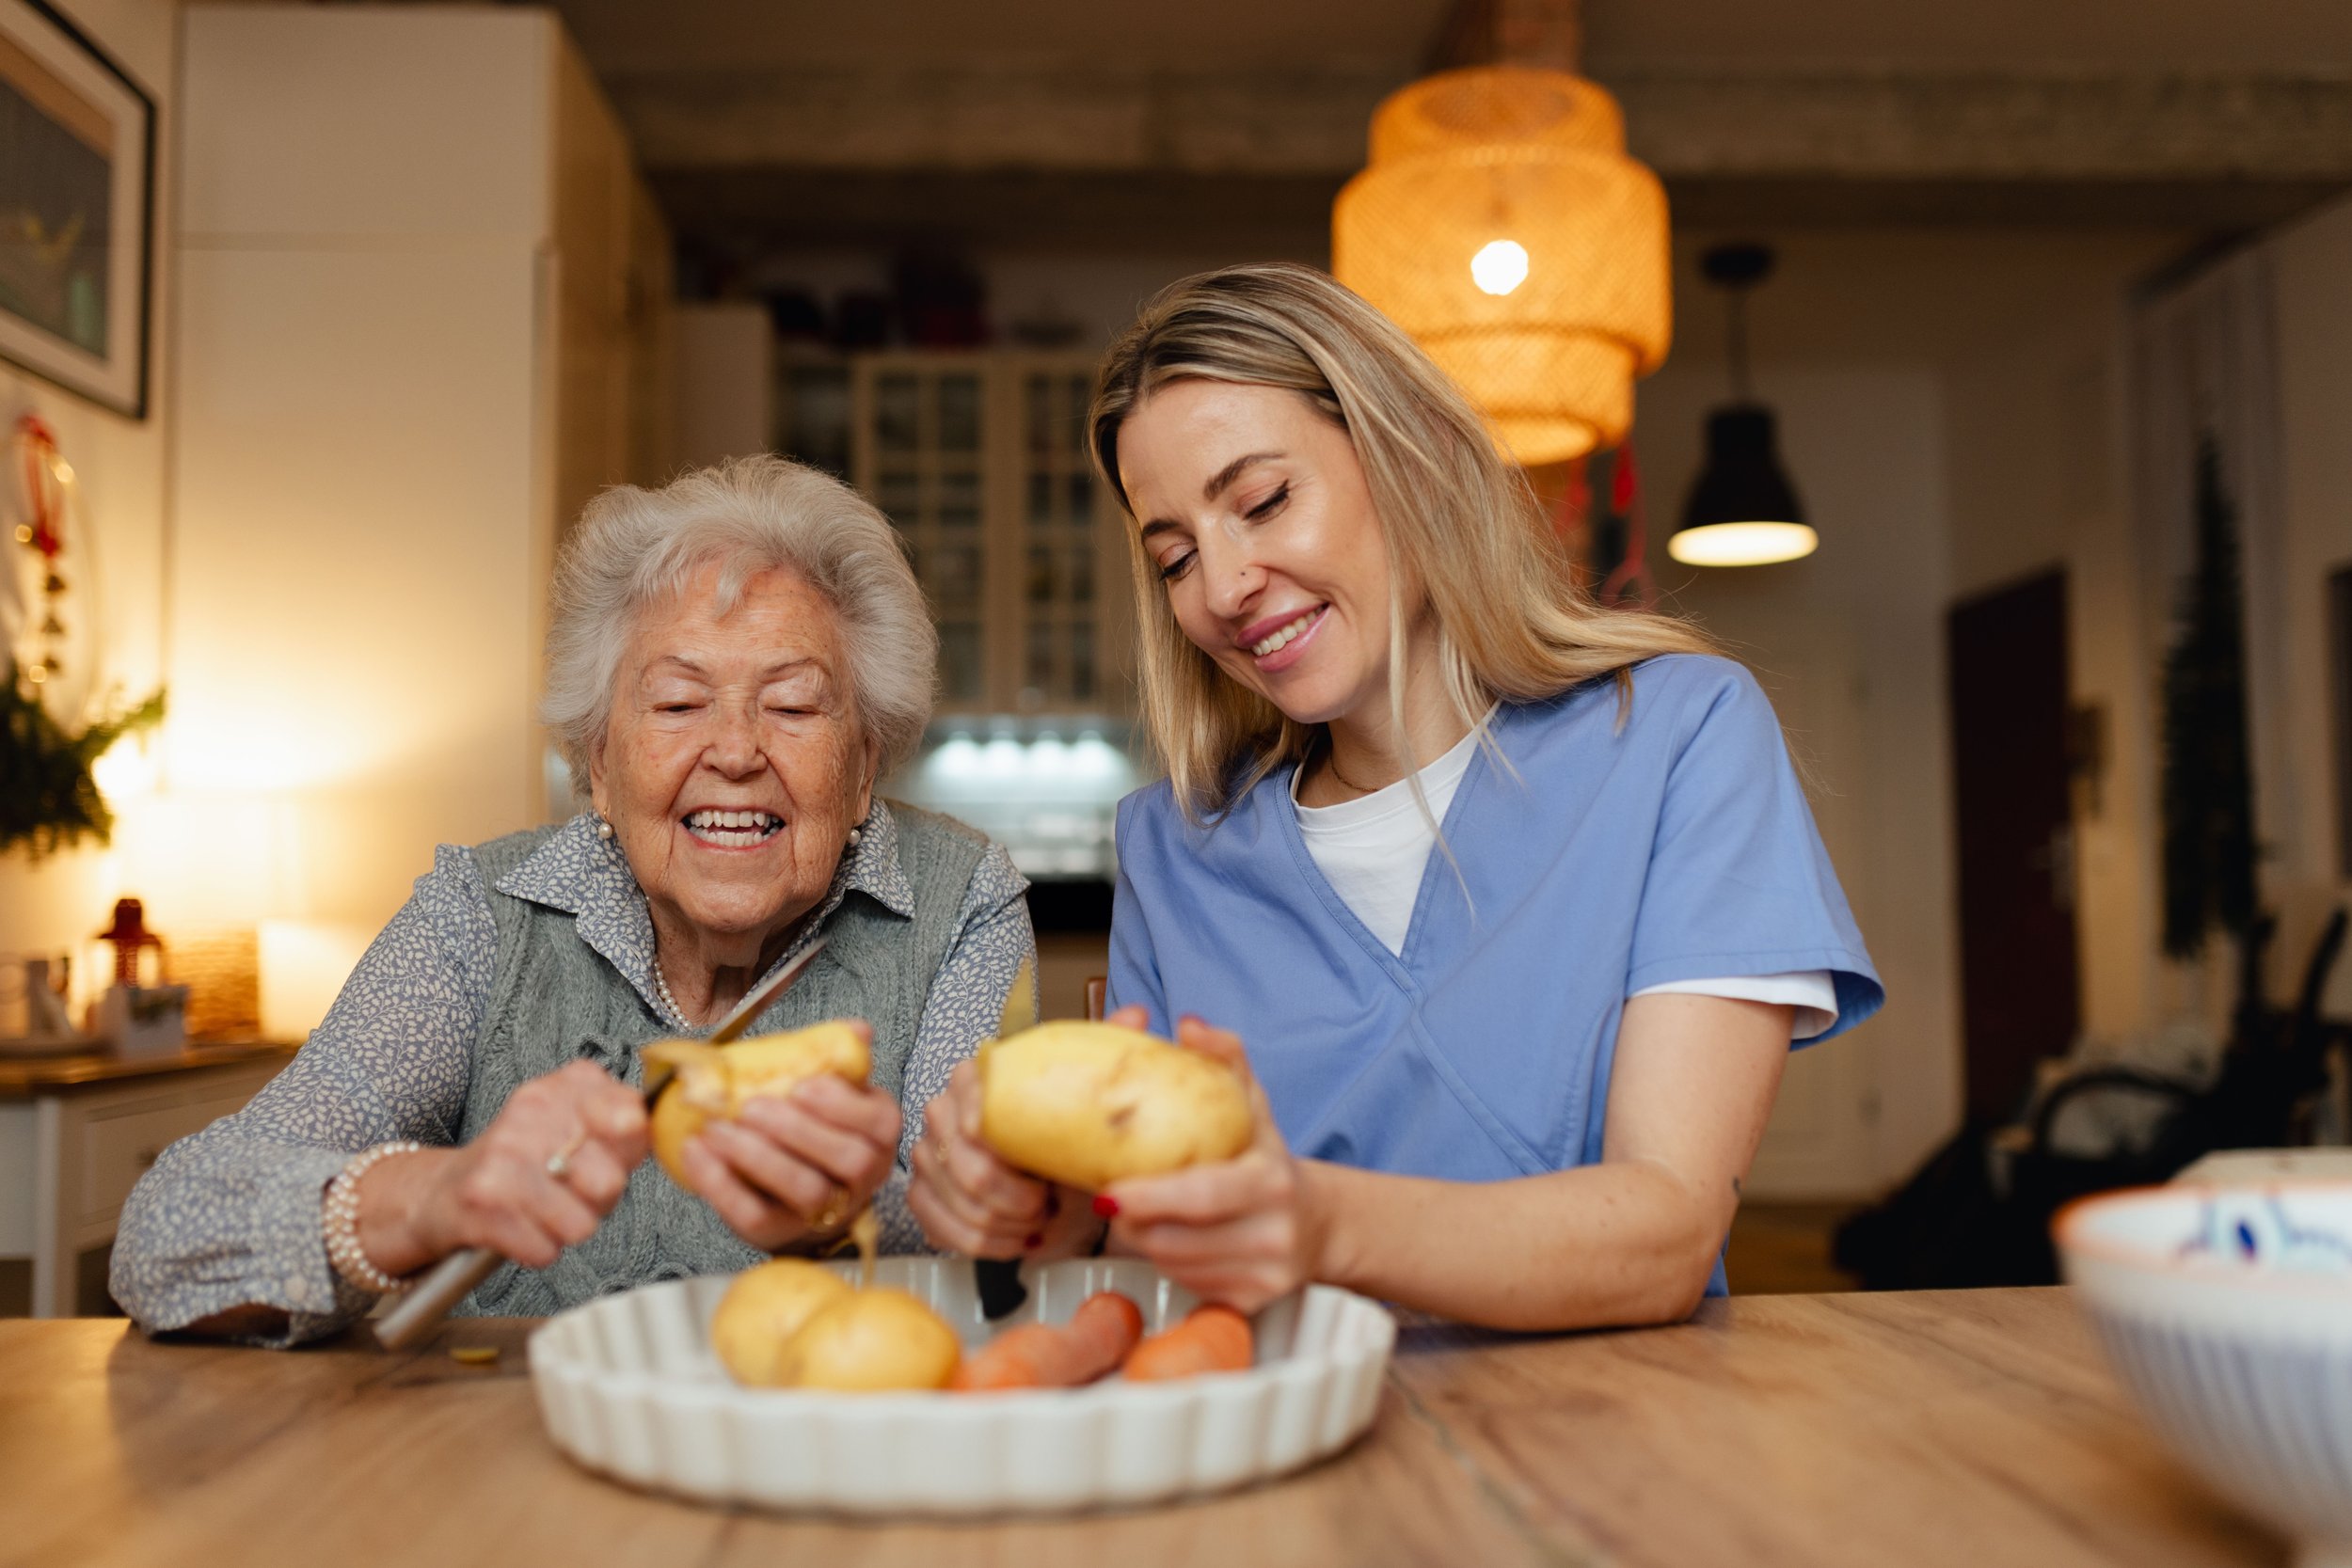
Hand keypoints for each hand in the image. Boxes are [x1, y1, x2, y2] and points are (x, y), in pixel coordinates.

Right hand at [358, 1060, 648, 1275]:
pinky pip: (545, 1249)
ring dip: (567, 1228)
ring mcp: (502, 1157)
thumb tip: (652, 1127)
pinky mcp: (481, 1204)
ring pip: (580, 1224)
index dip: (630, 1150)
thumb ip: (626, 1127)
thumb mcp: (576, 1127)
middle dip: (599, 1201)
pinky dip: (538, 1249)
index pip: (630, 1116)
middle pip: (610, 1182)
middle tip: (570, 1190)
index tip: (614, 1151)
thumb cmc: (526, 1161)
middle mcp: (529, 1114)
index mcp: (561, 1088)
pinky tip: (520, 1227)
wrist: (444, 1191)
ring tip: (544, 1208)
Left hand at [676, 1049, 902, 1252]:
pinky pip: (755, 1215)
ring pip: (806, 1191)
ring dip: (759, 1158)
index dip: (841, 1105)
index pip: (878, 1123)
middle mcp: (864, 1176)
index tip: (802, 1085)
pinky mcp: (780, 1232)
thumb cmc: (810, 1121)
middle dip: (797, 1130)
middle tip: (751, 1106)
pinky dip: (722, 1185)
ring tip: (718, 1129)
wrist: (790, 1186)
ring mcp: (825, 1211)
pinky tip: (697, 1153)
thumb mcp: (827, 1084)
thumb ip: (836, 1054)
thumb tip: (858, 1029)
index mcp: (879, 1133)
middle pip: (847, 1159)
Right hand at [907, 1055, 1099, 1260]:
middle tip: (1051, 1204)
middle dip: (1019, 1199)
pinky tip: (1016, 1237)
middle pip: (970, 1167)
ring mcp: (927, 1154)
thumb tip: (1134, 1015)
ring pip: (962, 1202)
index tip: (1037, 1174)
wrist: (1056, 1184)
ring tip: (1040, 1219)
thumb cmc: (1067, 1143)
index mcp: (976, 1077)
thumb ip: (1108, 1057)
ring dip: (1010, 1223)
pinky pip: (943, 1228)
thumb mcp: (1091, 1103)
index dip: (1007, 1149)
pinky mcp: (921, 1194)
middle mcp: (943, 1111)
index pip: (978, 1110)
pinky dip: (988, 1243)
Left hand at [1100, 1014, 1311, 1313]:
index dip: (1148, 1197)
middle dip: (1132, 1219)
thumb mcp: (1254, 1102)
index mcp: (1271, 1182)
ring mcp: (1264, 1277)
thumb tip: (1189, 1025)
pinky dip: (1167, 1263)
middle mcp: (1274, 1235)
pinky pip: (1186, 1285)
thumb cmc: (1270, 1159)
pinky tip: (1171, 1239)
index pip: (1200, 1197)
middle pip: (1175, 1239)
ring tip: (1142, 1212)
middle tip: (1114, 1195)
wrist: (1321, 1225)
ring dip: (1145, 1240)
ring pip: (1173, 1265)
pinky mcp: (1250, 1304)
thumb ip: (1224, 1058)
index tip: (1108, 1188)